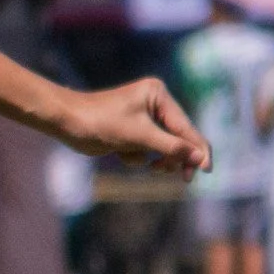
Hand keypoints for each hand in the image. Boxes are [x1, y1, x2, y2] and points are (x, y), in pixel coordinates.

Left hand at [53, 79, 210, 175]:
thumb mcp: (140, 136)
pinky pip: (145, 150)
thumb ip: (172, 147)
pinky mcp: (132, 131)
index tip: (207, 171)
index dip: (198, 149)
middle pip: (178, 138)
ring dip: (154, 158)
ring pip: (162, 147)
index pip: (186, 126)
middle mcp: (154, 103)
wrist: (67, 122)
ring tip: (147, 164)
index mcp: (159, 95)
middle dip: (173, 157)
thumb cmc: (101, 122)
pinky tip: (120, 152)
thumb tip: (199, 157)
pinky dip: (136, 156)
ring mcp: (143, 117)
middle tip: (183, 179)